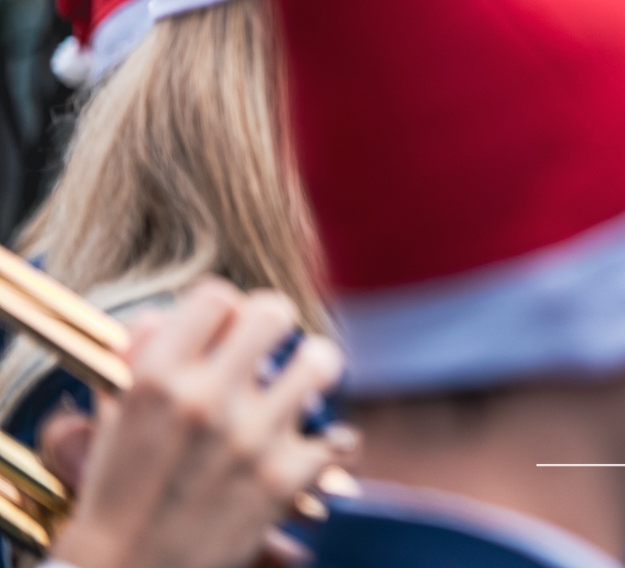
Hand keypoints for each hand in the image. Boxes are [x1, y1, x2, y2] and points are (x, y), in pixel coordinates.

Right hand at [46, 280, 349, 567]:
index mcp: (157, 377)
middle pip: (275, 313)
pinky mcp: (286, 478)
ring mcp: (251, 436)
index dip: (226, 312)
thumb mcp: (117, 419)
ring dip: (315, 373)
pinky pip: (338, 438)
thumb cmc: (119, 496)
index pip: (216, 297)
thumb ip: (142, 360)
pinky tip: (314, 451)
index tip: (230, 330)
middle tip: (273, 350)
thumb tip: (164, 315)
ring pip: (320, 362)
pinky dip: (329, 447)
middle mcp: (206, 397)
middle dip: (277, 328)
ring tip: (305, 385)